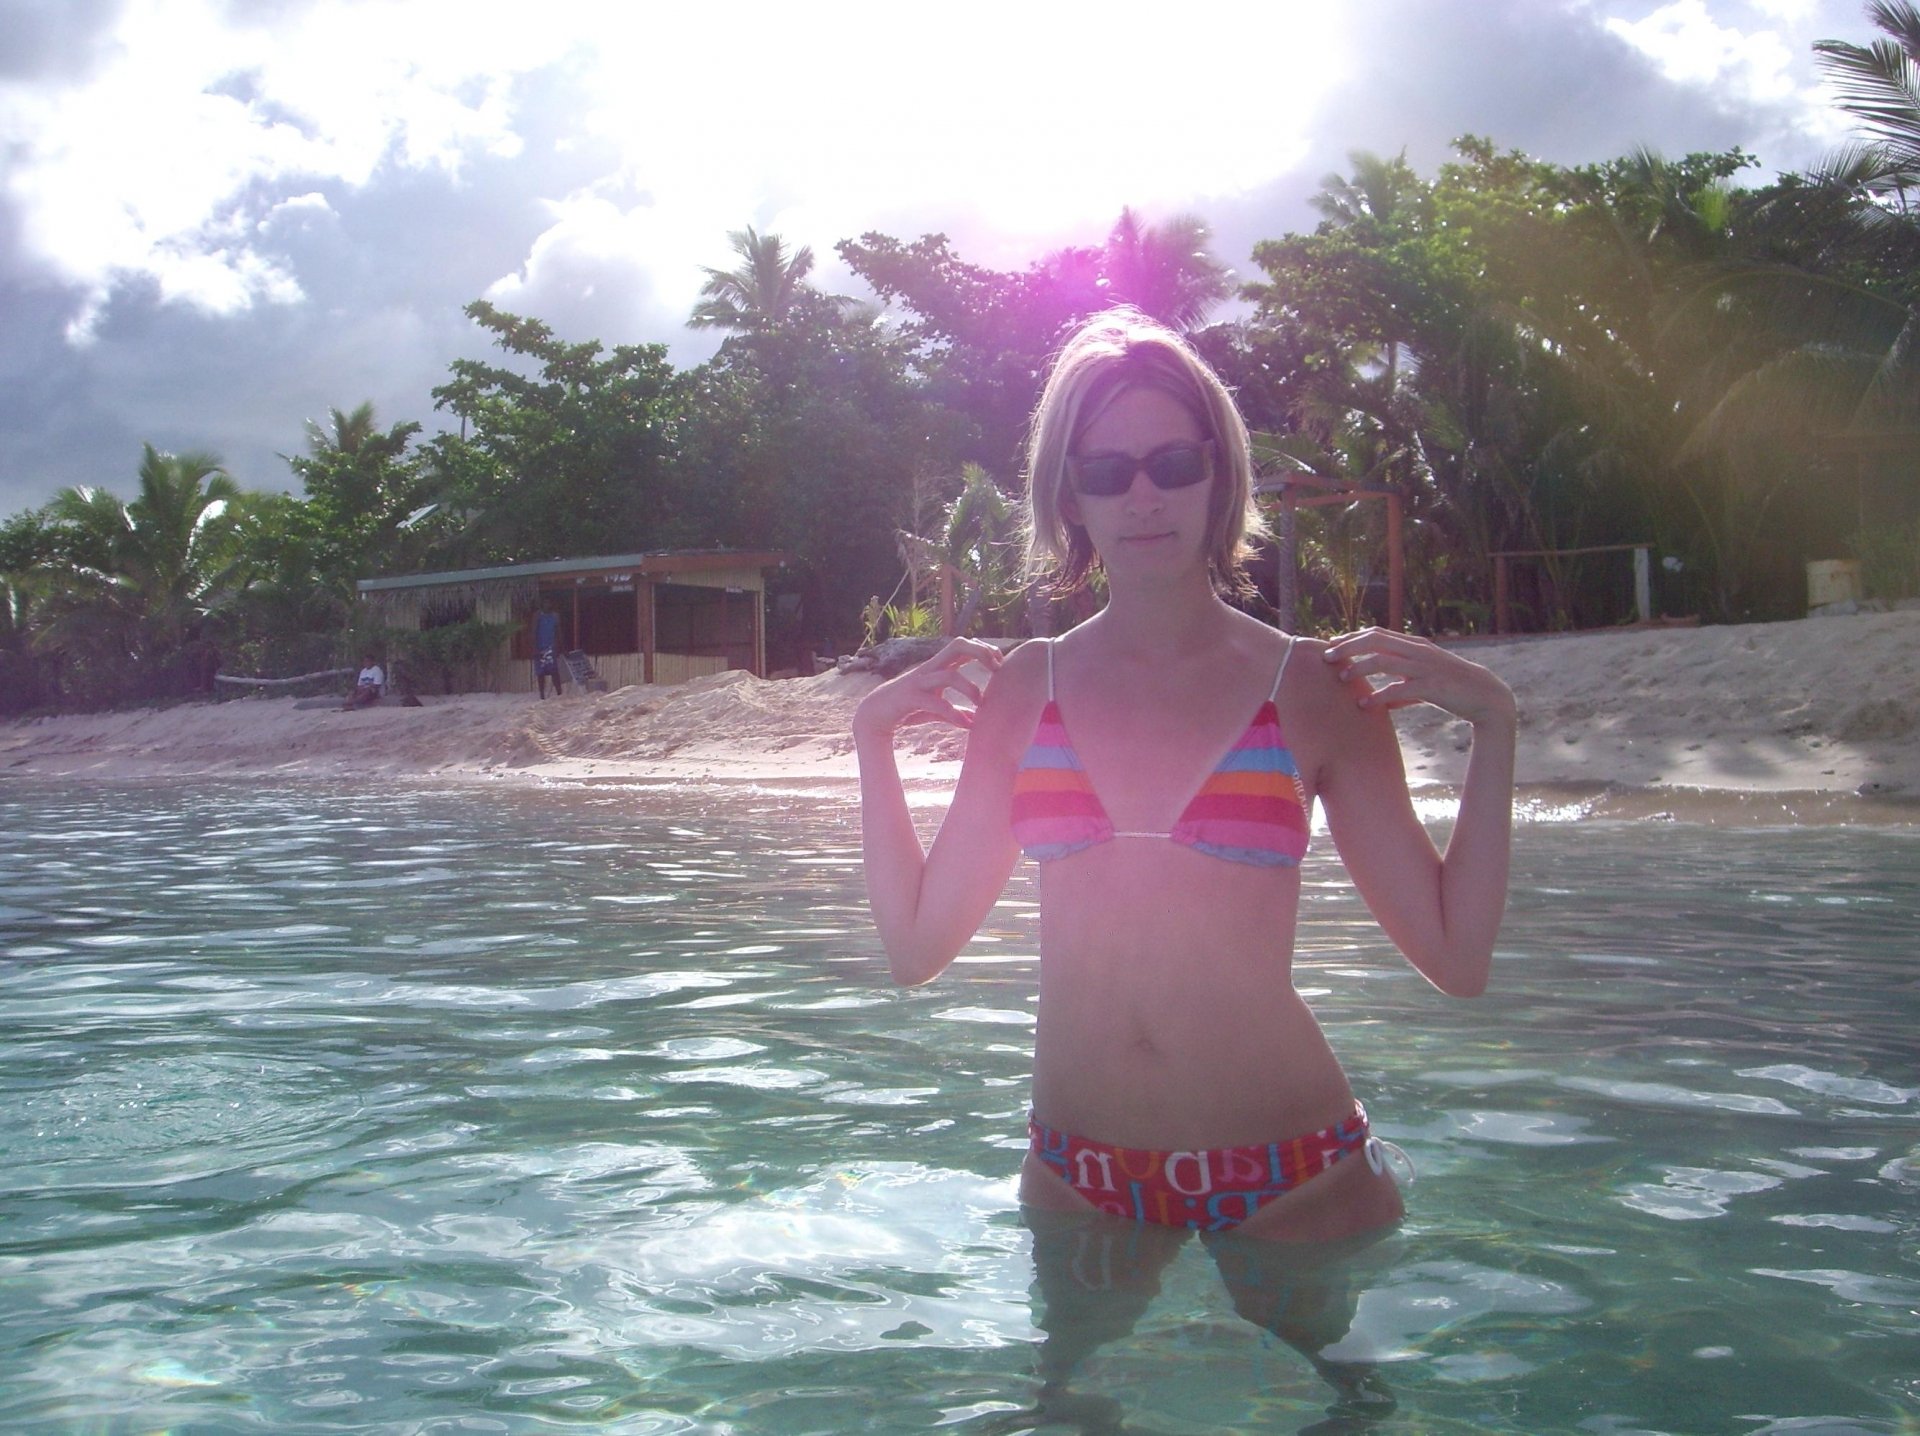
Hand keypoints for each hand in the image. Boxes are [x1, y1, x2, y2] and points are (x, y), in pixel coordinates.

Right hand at [853, 638, 1004, 741]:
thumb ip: (955, 711)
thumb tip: (974, 722)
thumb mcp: (935, 708)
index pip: (963, 645)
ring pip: (949, 675)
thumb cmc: (908, 707)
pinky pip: (935, 703)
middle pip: (957, 645)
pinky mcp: (910, 698)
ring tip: (981, 703)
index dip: (984, 648)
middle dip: (981, 652)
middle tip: (996, 669)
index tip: (999, 663)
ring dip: (970, 688)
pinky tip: (965, 724)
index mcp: (937, 667)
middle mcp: (930, 669)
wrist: (875, 714)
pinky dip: (953, 714)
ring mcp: (919, 681)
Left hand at [1322, 628, 1515, 727]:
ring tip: (1341, 678)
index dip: (1352, 636)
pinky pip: (1400, 688)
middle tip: (1327, 657)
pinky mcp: (1432, 686)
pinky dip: (1380, 696)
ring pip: (1384, 661)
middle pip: (1375, 640)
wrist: (1486, 696)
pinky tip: (1365, 705)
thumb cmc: (1452, 689)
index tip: (1331, 643)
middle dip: (1348, 646)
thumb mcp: (1424, 680)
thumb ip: (1401, 685)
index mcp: (1415, 645)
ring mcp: (1425, 667)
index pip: (1377, 633)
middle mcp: (1418, 651)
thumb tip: (1381, 700)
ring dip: (1359, 668)